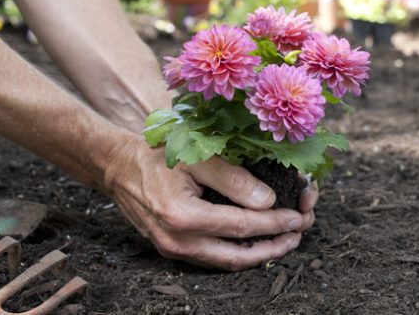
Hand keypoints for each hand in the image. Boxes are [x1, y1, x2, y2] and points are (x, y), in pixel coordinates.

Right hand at [102, 134, 317, 269]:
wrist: (118, 167)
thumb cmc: (157, 155)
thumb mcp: (198, 157)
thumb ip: (234, 179)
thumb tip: (268, 201)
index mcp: (183, 216)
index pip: (242, 226)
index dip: (275, 223)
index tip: (298, 217)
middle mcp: (177, 240)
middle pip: (238, 255)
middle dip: (274, 247)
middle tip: (299, 234)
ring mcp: (173, 249)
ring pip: (226, 262)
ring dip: (259, 254)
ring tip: (285, 240)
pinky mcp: (172, 249)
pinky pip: (213, 259)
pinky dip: (239, 253)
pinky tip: (257, 242)